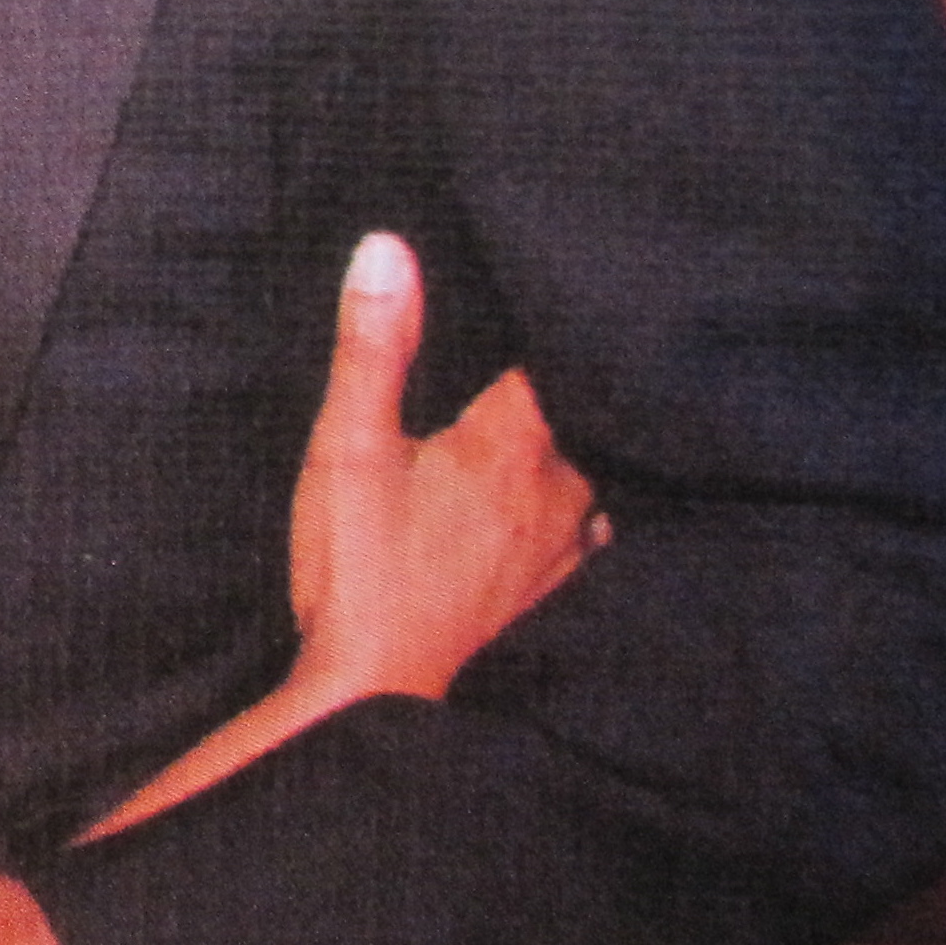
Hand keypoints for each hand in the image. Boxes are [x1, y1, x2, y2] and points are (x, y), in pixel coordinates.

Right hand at [287, 232, 601, 708]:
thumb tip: (387, 248)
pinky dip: (582, 505)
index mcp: (512, 446)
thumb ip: (373, 346)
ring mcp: (562, 549)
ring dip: (580, 444)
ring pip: (596, 473)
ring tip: (565, 414)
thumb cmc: (357, 569)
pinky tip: (567, 500)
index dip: (558, 322)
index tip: (546, 288)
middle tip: (557, 341)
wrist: (374, 696)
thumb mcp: (349, 446)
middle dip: (569, 382)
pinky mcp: (549, 591)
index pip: (560, 362)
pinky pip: (591, 531)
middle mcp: (558, 493)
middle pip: (584, 415)